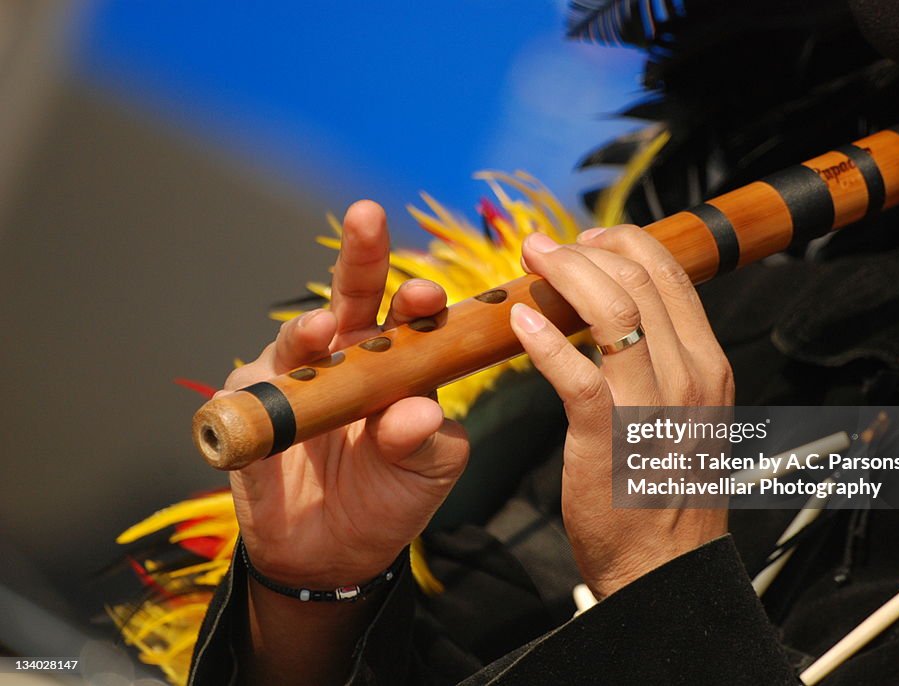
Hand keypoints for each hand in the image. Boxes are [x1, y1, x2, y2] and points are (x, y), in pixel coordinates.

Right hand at [223, 200, 468, 588]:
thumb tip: (421, 411)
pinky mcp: (253, 413)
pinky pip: (252, 400)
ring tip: (322, 332)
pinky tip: (262, 398)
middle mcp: (345, 357)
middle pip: (352, 295)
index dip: (418, 302)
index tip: (430, 296)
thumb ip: (428, 441)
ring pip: (298, 340)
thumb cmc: (389, 497)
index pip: (409, 318)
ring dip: (307, 331)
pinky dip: (260, 399)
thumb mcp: (426, 471)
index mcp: (396, 362)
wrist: (333, 554)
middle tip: (368, 219)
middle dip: (360, 255)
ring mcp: (296, 379)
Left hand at [510, 225, 732, 598]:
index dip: (625, 243)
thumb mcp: (681, 413)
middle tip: (544, 245)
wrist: (664, 569)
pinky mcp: (609, 439)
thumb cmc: (660, 490)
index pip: (672, 276)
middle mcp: (690, 377)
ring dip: (565, 274)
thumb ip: (659, 361)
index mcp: (706, 365)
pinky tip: (518, 323)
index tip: (586, 238)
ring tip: (530, 261)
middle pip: (640, 280)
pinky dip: (544, 341)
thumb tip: (617, 312)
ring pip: (613, 310)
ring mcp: (653, 407)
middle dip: (587, 248)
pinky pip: (576, 374)